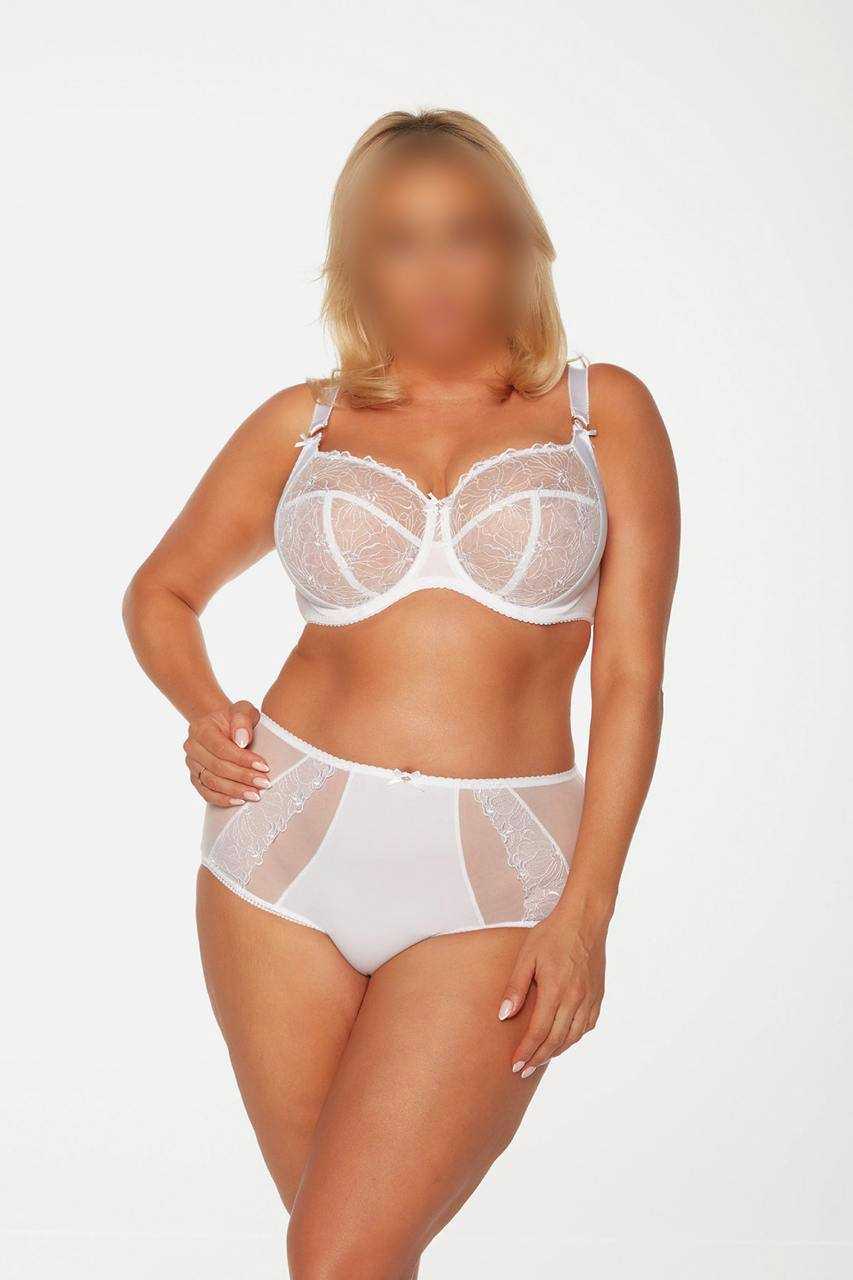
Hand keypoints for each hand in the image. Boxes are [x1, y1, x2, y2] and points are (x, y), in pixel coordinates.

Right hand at [183, 700, 269, 806]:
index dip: (243, 759)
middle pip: (217, 767)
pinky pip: (206, 793)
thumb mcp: (244, 710)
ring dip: (235, 790)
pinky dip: (223, 799)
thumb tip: (242, 741)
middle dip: (243, 777)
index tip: (264, 766)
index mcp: (201, 728)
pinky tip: (240, 801)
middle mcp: (192, 747)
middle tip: (264, 783)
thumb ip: (243, 719)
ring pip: (212, 782)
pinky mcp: (195, 778)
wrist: (224, 728)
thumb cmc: (237, 720)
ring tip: (256, 795)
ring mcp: (192, 764)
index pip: (221, 748)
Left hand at [497, 905, 607, 1077]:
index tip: (514, 1065)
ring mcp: (590, 998)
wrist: (585, 919)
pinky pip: (587, 1026)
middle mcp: (576, 998)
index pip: (539, 1032)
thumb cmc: (552, 934)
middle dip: (538, 1058)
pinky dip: (573, 1038)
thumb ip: (515, 987)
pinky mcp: (598, 995)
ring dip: (556, 1051)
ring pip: (573, 1036)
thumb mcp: (527, 956)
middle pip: (556, 1040)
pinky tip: (563, 1040)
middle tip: (523, 1070)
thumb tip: (504, 1015)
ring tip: (539, 1059)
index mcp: (556, 989)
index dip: (526, 1051)